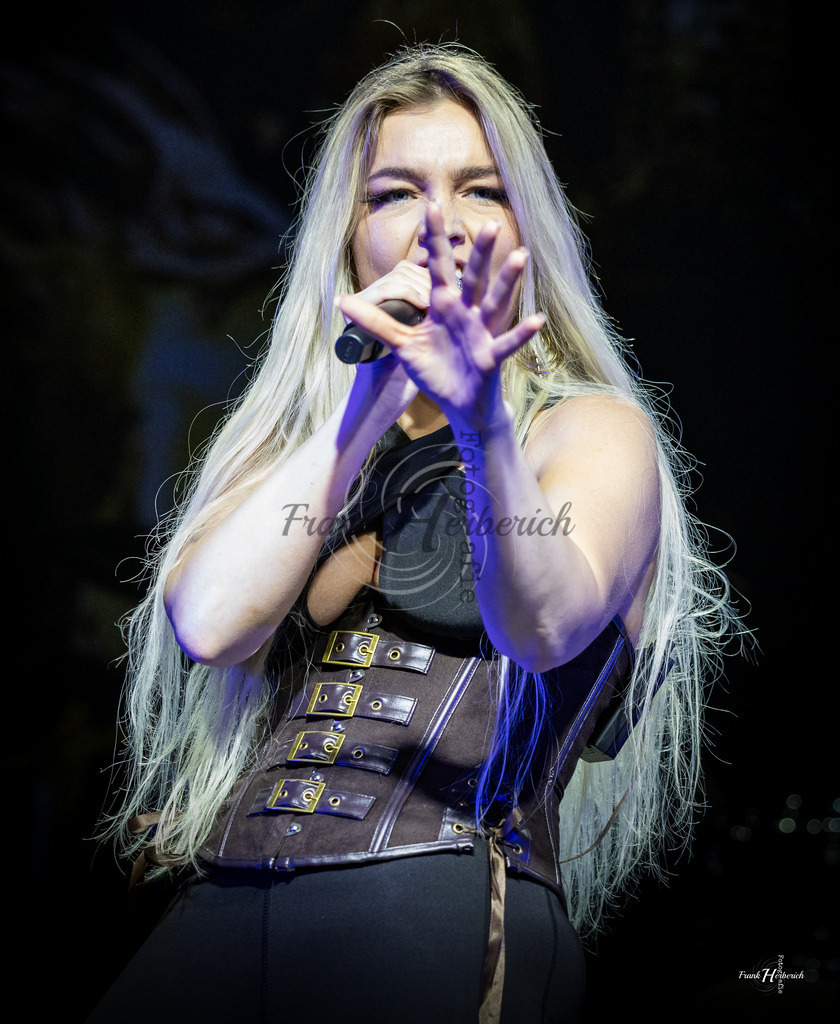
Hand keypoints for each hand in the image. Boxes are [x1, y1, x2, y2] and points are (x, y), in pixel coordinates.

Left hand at [338, 203, 543, 428]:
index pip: (438, 266)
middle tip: (491, 223)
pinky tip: (536, 320)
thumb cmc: (436, 372)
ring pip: (493, 303)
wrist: (460, 406)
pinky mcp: (490, 356)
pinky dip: (521, 333)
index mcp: (443, 306)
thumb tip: (341, 300)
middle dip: (480, 252)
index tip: (430, 205)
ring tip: (520, 256)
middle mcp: (465, 314)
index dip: (435, 239)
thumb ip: (375, 322)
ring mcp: (481, 333)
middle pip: (471, 277)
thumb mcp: (402, 345)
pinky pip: (507, 343)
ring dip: (506, 281)